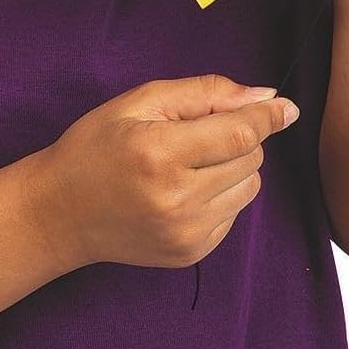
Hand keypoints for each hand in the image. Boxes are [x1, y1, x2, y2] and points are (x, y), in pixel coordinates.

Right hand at [33, 74, 298, 272]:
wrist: (59, 213)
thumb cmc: (95, 147)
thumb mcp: (138, 103)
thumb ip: (203, 93)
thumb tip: (264, 97)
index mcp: (161, 154)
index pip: (239, 134)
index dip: (267, 117)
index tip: (288, 106)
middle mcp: (178, 199)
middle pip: (249, 158)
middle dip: (238, 136)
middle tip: (196, 132)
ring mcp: (186, 233)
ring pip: (248, 187)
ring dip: (234, 166)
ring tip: (190, 161)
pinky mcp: (190, 254)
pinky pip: (233, 214)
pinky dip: (221, 195)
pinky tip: (184, 189)